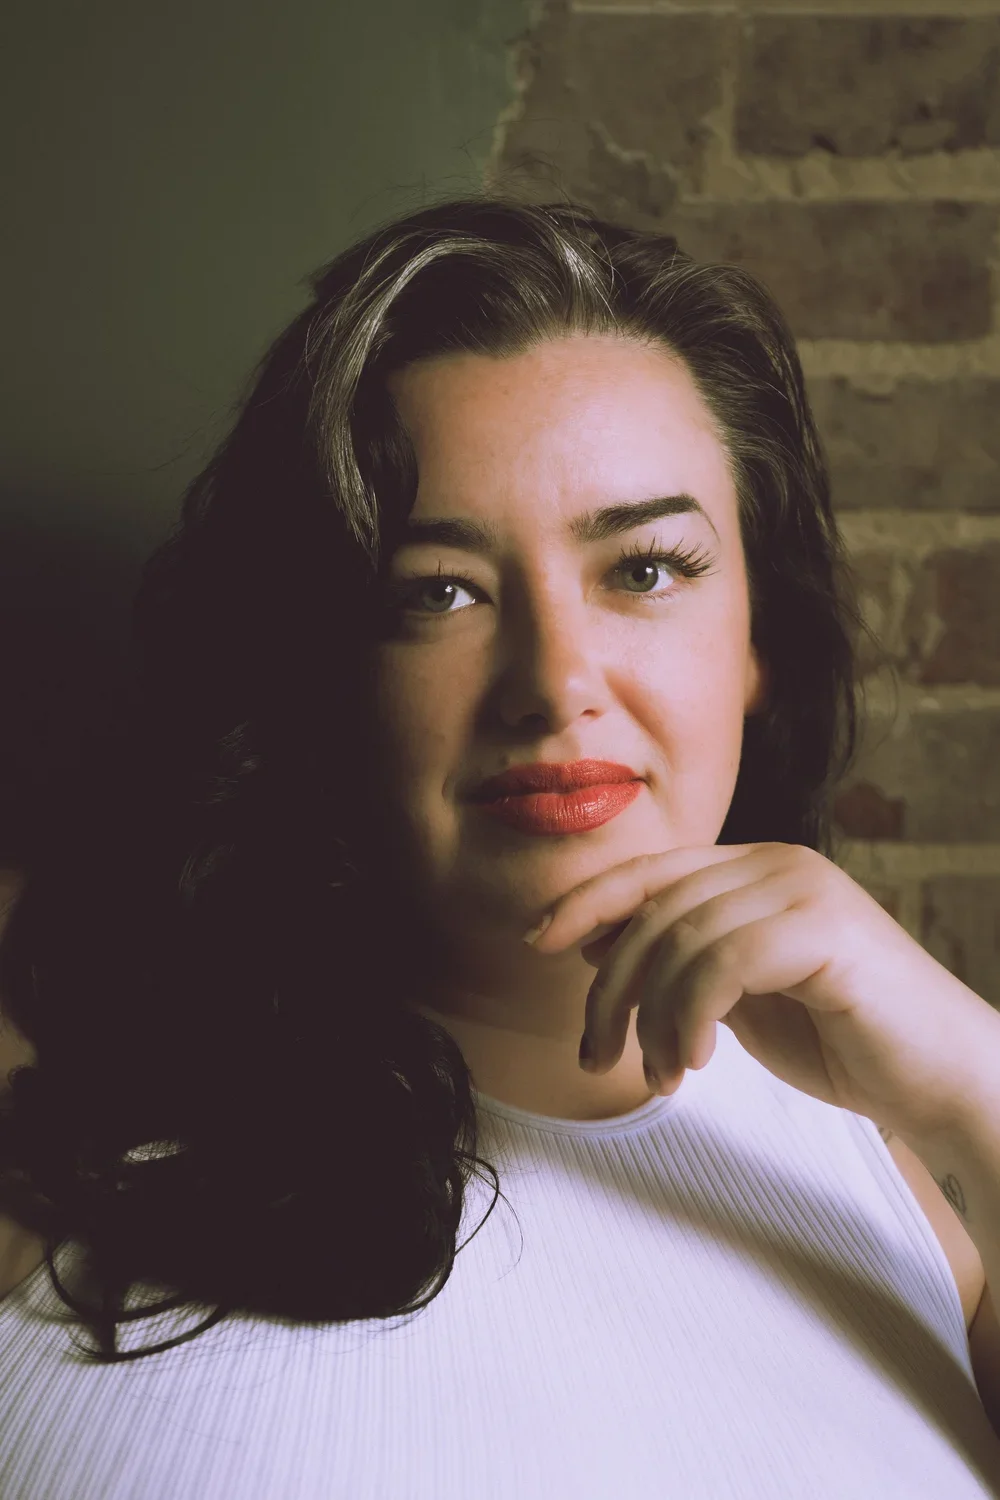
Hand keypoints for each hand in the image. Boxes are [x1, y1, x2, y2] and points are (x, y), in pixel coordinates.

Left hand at [525, 842, 999, 1141]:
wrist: (941, 1079)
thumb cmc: (842, 1039)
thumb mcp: (739, 995)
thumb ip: (681, 960)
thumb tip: (597, 941)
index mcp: (755, 867)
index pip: (649, 871)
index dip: (586, 901)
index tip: (541, 943)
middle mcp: (777, 862)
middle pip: (653, 909)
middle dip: (609, 988)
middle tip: (597, 1057)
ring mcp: (804, 889)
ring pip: (680, 940)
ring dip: (651, 1019)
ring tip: (658, 1076)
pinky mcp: (824, 929)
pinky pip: (721, 965)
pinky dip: (690, 1020)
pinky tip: (695, 1066)